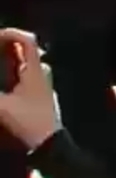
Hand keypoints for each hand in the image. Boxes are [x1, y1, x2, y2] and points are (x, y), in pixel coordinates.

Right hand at [0, 30, 60, 150]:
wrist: (48, 144)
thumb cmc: (28, 122)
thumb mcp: (2, 107)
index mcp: (35, 70)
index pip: (28, 41)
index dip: (12, 33)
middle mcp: (41, 73)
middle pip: (26, 50)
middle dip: (7, 44)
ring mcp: (41, 83)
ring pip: (25, 62)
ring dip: (10, 57)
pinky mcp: (38, 94)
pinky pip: (25, 74)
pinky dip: (12, 70)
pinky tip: (4, 78)